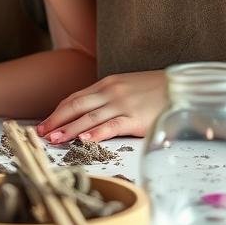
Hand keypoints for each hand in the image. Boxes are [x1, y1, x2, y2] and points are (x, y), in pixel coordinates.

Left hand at [36, 71, 167, 142]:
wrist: (184, 87)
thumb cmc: (157, 89)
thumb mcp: (128, 87)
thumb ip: (109, 97)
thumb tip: (90, 113)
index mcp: (106, 84)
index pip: (75, 98)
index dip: (58, 112)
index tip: (45, 123)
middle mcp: (110, 92)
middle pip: (75, 107)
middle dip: (56, 120)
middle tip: (41, 133)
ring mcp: (123, 105)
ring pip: (89, 118)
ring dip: (69, 129)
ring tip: (55, 139)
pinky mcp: (136, 118)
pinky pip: (112, 125)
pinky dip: (96, 132)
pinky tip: (85, 140)